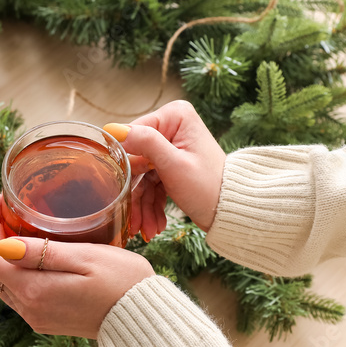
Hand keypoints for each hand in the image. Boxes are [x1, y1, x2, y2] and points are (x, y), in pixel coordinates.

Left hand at [0, 193, 154, 339]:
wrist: (144, 320)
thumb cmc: (124, 282)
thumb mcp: (86, 258)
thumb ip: (43, 253)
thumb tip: (2, 246)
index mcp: (34, 289)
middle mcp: (29, 307)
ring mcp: (37, 316)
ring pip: (2, 279)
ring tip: (7, 218)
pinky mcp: (46, 319)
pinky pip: (16, 290)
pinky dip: (11, 266)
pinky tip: (22, 248)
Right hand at [106, 100, 224, 238]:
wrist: (232, 212)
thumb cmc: (209, 187)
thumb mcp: (174, 165)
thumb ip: (145, 143)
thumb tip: (113, 130)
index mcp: (175, 116)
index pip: (133, 136)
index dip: (126, 164)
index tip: (121, 190)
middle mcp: (172, 127)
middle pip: (137, 159)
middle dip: (135, 193)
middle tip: (133, 221)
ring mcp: (171, 148)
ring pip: (142, 176)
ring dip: (142, 206)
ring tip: (144, 230)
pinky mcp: (170, 165)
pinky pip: (152, 184)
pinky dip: (151, 205)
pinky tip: (153, 225)